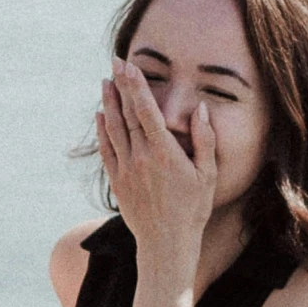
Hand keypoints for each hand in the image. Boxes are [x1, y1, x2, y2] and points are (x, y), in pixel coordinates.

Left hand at [97, 58, 215, 262]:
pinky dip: (102, 130)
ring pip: (113, 128)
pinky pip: (106, 149)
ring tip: (105, 82)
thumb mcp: (207, 175)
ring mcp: (125, 169)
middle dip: (120, 85)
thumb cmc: (192, 210)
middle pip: (126, 114)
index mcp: (164, 152)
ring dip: (108, 103)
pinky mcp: (117, 181)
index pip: (146, 110)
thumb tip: (201, 109)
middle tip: (115, 62)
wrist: (166, 245)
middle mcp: (140, 157)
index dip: (136, 85)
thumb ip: (204, 140)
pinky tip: (100, 115)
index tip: (129, 66)